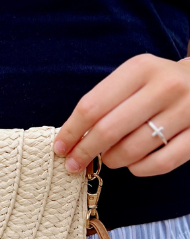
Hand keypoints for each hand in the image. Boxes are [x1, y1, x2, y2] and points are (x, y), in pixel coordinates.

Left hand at [54, 53, 189, 175]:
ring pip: (133, 149)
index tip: (60, 147)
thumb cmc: (156, 84)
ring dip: (112, 160)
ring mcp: (185, 111)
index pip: (92, 106)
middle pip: (109, 130)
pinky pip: (160, 163)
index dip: (71, 131)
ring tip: (109, 158)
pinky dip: (139, 169)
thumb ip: (104, 102)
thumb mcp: (132, 78)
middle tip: (74, 164)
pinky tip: (133, 165)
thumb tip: (72, 138)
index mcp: (140, 68)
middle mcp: (164, 87)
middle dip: (84, 152)